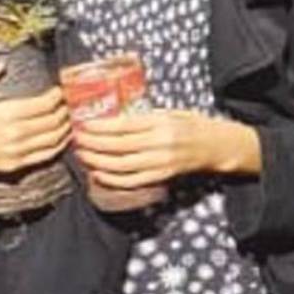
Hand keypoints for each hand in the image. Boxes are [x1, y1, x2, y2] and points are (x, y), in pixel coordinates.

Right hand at [0, 60, 66, 178]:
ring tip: (70, 116)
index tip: (61, 88)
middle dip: (65, 109)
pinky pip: (45, 156)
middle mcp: (12, 135)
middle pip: (52, 121)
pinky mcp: (13, 166)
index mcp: (1, 115)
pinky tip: (62, 137)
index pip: (42, 105)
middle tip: (70, 101)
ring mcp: (14, 152)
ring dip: (65, 127)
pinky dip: (58, 146)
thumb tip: (0, 64)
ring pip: (53, 139)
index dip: (57, 96)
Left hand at [72, 106, 231, 204]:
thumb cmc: (192, 125)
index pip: (123, 126)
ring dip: (98, 162)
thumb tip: (111, 119)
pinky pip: (132, 180)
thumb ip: (143, 118)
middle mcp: (160, 143)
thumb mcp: (170, 112)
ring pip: (121, 165)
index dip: (99, 127)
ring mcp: (161, 162)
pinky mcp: (162, 176)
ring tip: (82, 156)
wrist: (218, 146)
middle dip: (92, 144)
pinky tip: (98, 174)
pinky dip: (112, 179)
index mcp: (161, 123)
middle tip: (76, 140)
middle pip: (118, 146)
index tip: (82, 125)